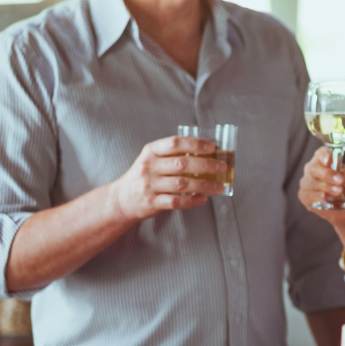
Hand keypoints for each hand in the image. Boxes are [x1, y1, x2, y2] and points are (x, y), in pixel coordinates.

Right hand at [109, 136, 224, 221]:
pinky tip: (203, 199)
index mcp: (151, 151)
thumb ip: (174, 155)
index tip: (213, 147)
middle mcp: (149, 166)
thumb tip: (210, 156)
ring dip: (204, 185)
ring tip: (218, 187)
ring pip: (182, 184)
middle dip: (206, 165)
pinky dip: (192, 201)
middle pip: (182, 164)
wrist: (122, 198)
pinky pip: (176, 202)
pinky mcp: (152, 202)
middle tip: (222, 167)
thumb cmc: (147, 175)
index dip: (195, 144)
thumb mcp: (153, 159)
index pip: (175, 143)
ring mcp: (149, 185)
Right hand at [298, 146, 344, 223]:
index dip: (324, 155)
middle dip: (327, 174)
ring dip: (326, 187)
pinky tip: (326, 198)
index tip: (330, 160)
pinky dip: (317, 197)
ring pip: (312, 183)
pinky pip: (308, 195)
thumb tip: (341, 175)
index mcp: (326, 160)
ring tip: (339, 191)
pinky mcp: (305, 197)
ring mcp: (308, 183)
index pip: (321, 153)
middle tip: (340, 180)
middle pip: (314, 168)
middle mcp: (314, 170)